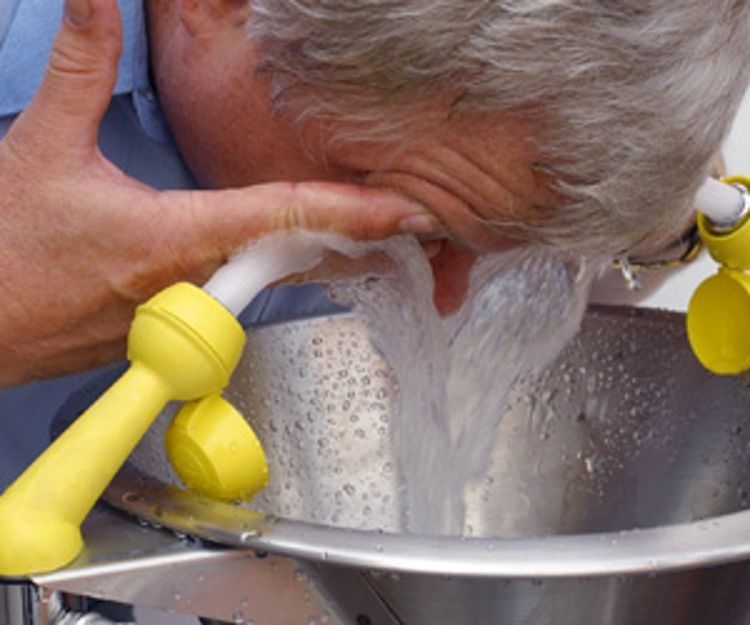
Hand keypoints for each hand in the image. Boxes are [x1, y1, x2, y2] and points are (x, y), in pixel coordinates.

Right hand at [0, 0, 432, 385]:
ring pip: (266, 283)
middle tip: (401, 219)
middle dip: (348, 238)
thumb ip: (81, 69)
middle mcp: (193, 286)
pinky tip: (275, 258)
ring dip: (312, 256)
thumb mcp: (43, 147)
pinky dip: (263, 275)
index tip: (403, 213)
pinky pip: (232, 301)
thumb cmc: (8, 250)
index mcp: (175, 236)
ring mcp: (186, 320)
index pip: (283, 218)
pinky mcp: (171, 336)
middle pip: (293, 256)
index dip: (351, 213)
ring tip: (361, 236)